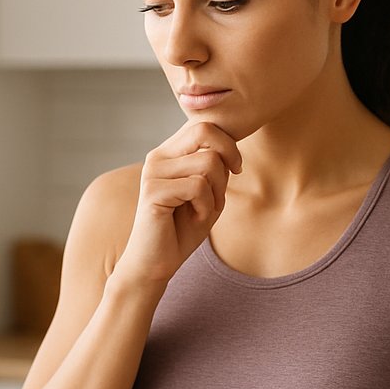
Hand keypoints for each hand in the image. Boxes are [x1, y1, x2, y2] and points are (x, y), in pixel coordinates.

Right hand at [111, 121, 242, 290]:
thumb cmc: (183, 230)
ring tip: (203, 210)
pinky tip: (195, 218)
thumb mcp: (208, 193)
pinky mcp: (153, 191)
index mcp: (169, 153)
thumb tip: (228, 146)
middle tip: (224, 189)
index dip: (229, 143)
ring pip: (208, 162)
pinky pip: (198, 186)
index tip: (236, 169)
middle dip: (228, 158)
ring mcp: (153, 172)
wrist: (155, 263)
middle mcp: (158, 156)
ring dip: (217, 191)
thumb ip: (216, 166)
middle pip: (205, 132)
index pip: (204, 125)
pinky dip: (206, 206)